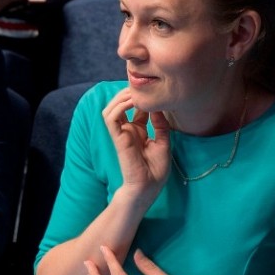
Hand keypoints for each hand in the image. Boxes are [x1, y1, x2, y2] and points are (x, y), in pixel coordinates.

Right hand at [103, 87, 170, 206]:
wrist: (147, 187)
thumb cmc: (155, 171)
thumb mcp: (163, 143)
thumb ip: (160, 125)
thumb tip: (158, 108)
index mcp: (138, 131)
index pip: (135, 107)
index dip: (143, 97)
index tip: (156, 90)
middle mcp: (128, 129)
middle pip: (121, 103)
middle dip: (130, 92)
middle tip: (143, 86)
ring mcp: (121, 133)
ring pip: (112, 107)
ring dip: (122, 97)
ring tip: (136, 92)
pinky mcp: (117, 138)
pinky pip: (111, 117)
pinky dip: (120, 106)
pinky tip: (133, 102)